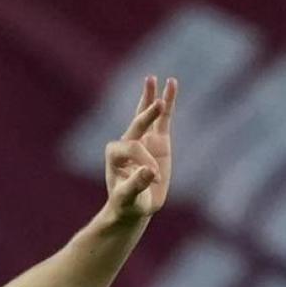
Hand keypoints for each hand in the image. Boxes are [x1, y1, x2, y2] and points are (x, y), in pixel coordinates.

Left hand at [103, 75, 175, 219]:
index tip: (155, 177)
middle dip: (147, 115)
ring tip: (152, 79)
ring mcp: (143, 139)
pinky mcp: (158, 140)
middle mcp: (126, 142)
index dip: (144, 160)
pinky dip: (168, 102)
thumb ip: (136, 184)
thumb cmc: (128, 204)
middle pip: (136, 124)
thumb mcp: (129, 198)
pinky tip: (171, 84)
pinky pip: (163, 119)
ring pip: (146, 115)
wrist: (134, 208)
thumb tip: (151, 170)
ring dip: (150, 98)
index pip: (133, 148)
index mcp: (114, 155)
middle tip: (158, 104)